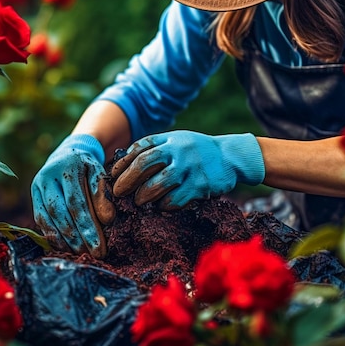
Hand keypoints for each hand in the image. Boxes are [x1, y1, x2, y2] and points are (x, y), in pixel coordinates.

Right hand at [31, 134, 114, 257]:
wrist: (69, 154)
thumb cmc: (89, 167)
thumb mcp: (100, 173)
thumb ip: (103, 194)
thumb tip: (107, 220)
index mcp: (67, 167)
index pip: (76, 202)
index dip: (88, 226)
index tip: (100, 247)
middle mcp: (47, 176)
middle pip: (60, 213)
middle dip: (77, 237)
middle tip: (93, 254)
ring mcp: (37, 186)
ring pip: (47, 219)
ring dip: (64, 240)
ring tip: (81, 254)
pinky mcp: (33, 196)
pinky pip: (40, 221)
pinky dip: (54, 236)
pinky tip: (68, 247)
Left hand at [111, 130, 264, 208]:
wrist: (231, 156)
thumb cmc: (196, 151)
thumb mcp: (176, 141)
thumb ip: (154, 149)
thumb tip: (122, 166)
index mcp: (169, 138)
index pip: (139, 148)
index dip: (123, 163)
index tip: (113, 176)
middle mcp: (179, 150)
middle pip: (144, 164)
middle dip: (127, 180)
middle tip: (118, 193)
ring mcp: (190, 167)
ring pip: (159, 183)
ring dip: (145, 195)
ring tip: (139, 202)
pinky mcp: (201, 184)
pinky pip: (177, 198)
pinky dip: (165, 205)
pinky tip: (161, 207)